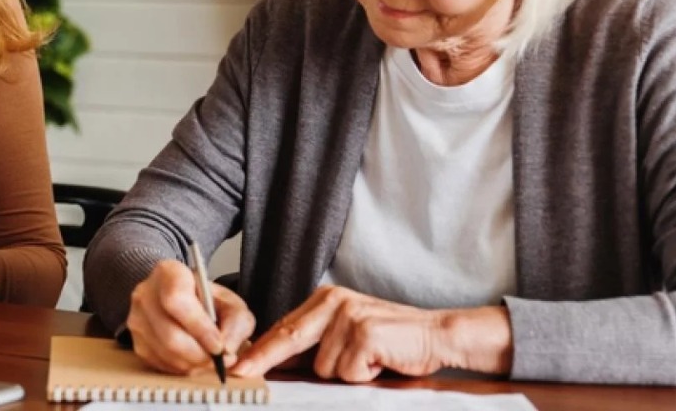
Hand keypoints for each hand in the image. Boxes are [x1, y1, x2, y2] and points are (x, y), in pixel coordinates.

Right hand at [125, 260, 254, 375]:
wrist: (179, 298)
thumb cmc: (205, 299)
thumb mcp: (230, 302)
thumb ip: (237, 323)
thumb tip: (227, 349)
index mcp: (168, 273)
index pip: (176, 300)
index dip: (199, 328)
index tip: (219, 345)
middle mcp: (145, 294)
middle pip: (170, 335)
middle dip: (200, 354)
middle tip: (220, 360)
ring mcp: (136, 319)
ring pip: (165, 354)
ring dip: (193, 364)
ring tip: (209, 360)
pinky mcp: (136, 342)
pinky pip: (160, 364)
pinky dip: (182, 368)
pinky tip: (194, 359)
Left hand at [231, 286, 511, 382]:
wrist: (437, 335)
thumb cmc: (392, 341)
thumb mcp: (348, 335)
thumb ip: (316, 344)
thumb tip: (277, 363)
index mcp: (327, 300)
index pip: (285, 327)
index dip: (261, 350)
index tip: (238, 365)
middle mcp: (334, 302)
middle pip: (289, 338)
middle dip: (264, 360)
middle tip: (243, 372)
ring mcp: (349, 316)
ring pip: (323, 366)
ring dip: (345, 374)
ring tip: (368, 362)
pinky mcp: (365, 332)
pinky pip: (347, 371)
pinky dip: (363, 376)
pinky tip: (379, 363)